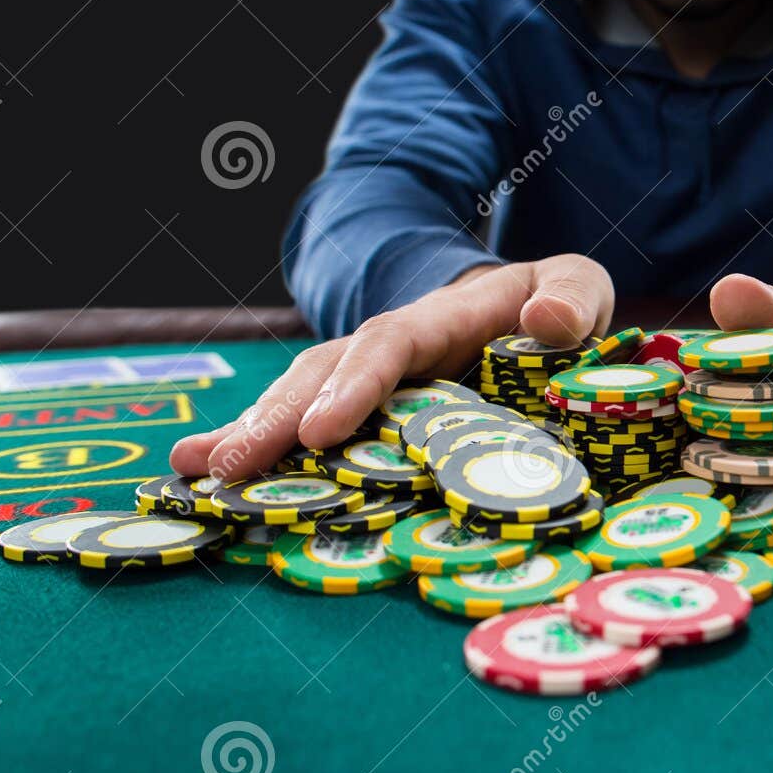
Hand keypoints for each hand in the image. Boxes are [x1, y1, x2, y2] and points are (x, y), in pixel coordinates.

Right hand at [171, 254, 613, 480]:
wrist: (529, 312)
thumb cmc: (554, 304)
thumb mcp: (579, 287)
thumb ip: (574, 297)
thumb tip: (548, 320)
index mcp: (438, 320)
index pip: (388, 347)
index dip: (354, 387)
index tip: (321, 431)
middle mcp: (388, 350)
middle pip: (320, 378)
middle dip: (273, 421)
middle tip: (227, 467)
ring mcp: (367, 383)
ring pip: (298, 403)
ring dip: (249, 437)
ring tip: (194, 473)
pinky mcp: (363, 416)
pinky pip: (305, 433)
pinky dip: (262, 457)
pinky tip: (208, 485)